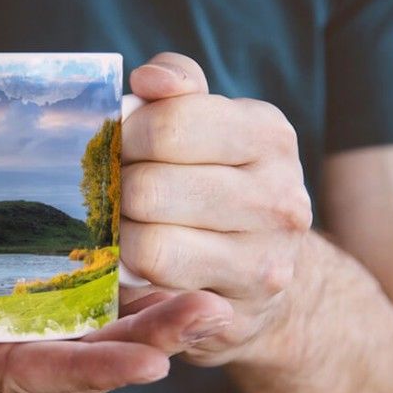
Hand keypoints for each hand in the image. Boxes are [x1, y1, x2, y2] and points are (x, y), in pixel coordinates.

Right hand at [0, 270, 230, 392]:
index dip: (87, 368)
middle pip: (73, 375)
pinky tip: (158, 296)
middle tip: (209, 314)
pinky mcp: (0, 352)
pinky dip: (115, 324)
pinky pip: (67, 341)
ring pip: (80, 360)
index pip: (23, 381)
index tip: (151, 360)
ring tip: (205, 305)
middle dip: (144, 348)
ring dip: (144, 337)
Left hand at [119, 52, 312, 365]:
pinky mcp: (239, 311)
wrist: (266, 266)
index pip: (170, 125)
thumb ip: (177, 88)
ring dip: (121, 236)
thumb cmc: (217, 180)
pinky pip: (156, 290)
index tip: (119, 147)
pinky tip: (137, 263)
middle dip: (117, 191)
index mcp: (268, 135)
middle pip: (151, 188)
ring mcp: (265, 259)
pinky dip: (133, 275)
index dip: (125, 137)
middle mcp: (279, 197)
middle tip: (113, 194)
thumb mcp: (210, 122)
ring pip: (151, 245)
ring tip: (125, 226)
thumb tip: (149, 80)